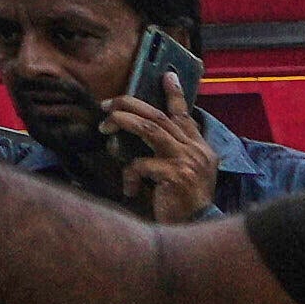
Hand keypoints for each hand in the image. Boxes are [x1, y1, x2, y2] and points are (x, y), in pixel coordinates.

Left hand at [93, 94, 225, 226]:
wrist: (195, 228)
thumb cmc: (182, 202)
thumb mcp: (183, 172)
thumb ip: (170, 152)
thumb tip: (139, 130)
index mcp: (199, 148)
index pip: (184, 115)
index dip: (174, 94)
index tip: (167, 74)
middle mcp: (196, 150)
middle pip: (159, 116)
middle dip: (130, 105)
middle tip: (106, 104)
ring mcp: (187, 162)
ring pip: (150, 129)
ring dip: (124, 122)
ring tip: (105, 124)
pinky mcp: (175, 176)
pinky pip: (140, 164)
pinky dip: (129, 174)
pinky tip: (130, 189)